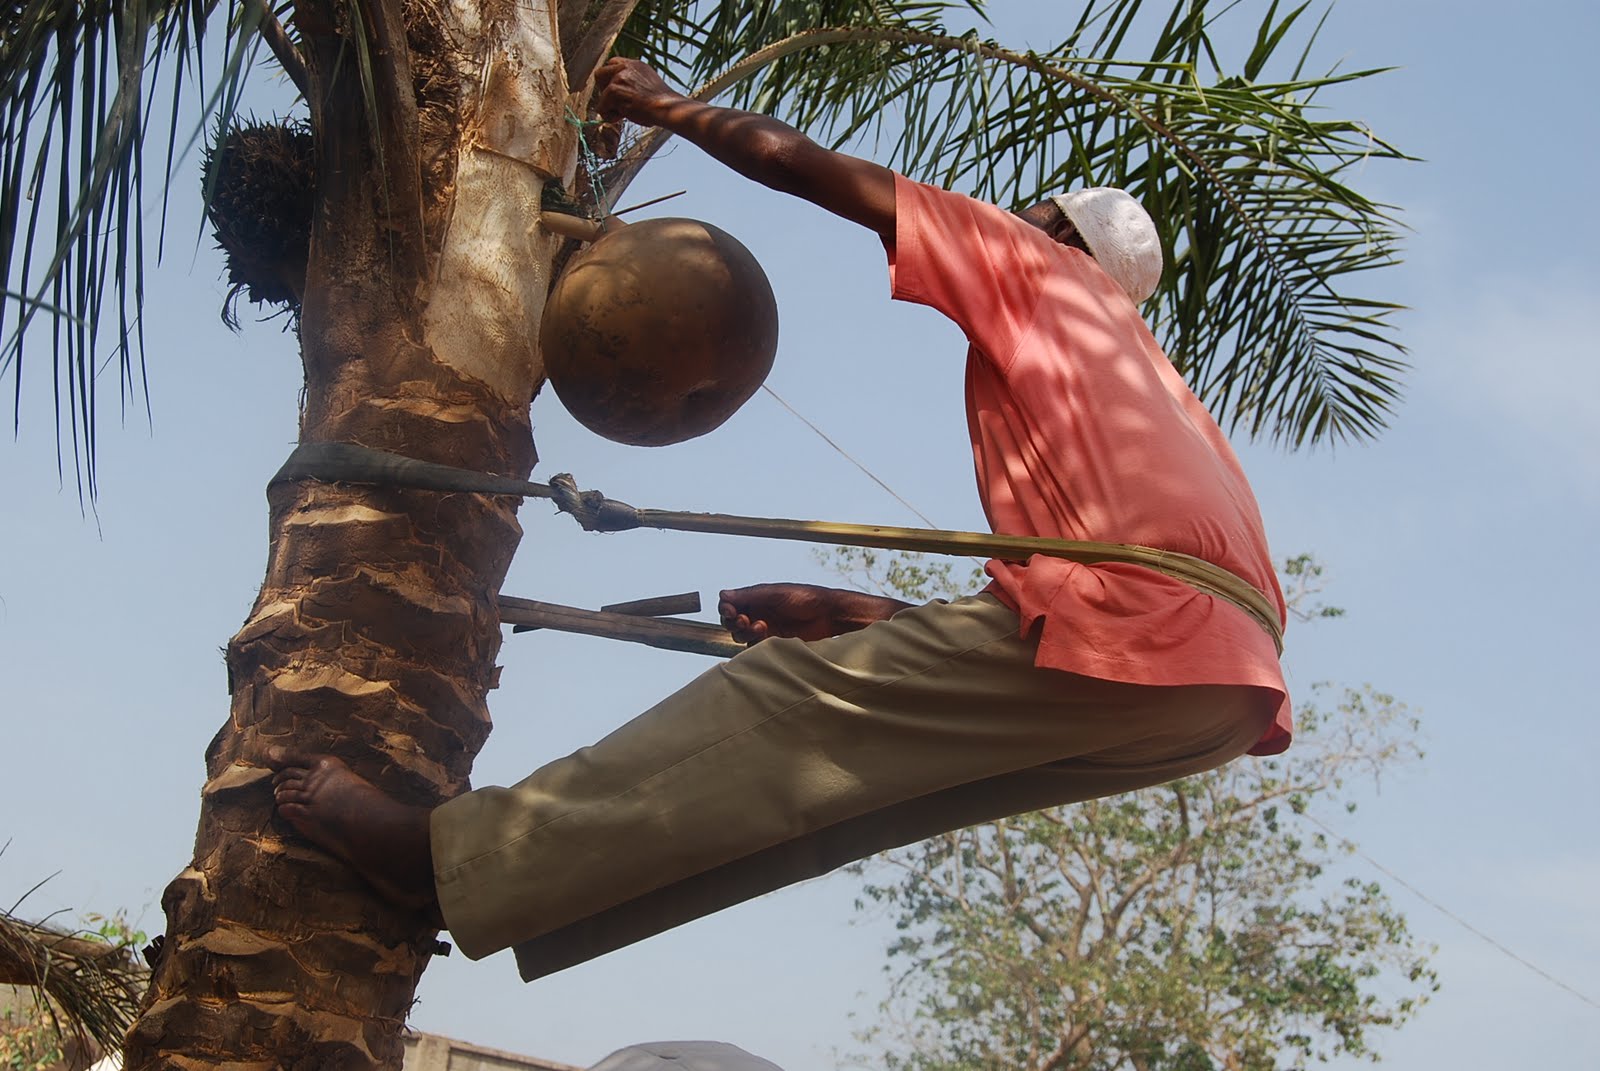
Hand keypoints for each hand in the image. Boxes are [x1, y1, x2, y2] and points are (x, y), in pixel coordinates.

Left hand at [594, 58, 683, 126]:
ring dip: (610, 107)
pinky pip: (601, 107)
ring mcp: (619, 77)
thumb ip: (634, 83)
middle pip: (600, 74)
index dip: (610, 80)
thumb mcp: (649, 86)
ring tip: (626, 113)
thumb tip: (623, 94)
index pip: (612, 64)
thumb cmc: (662, 105)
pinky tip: (623, 117)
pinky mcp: (614, 89)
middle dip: (603, 90)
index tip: (617, 94)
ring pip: (601, 94)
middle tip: (616, 103)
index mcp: (635, 65)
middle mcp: (625, 67)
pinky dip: (609, 116)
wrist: (666, 108)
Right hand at [719, 583, 846, 643]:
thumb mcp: (774, 594)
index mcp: (755, 598)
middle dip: (734, 623)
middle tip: (745, 621)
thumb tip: (722, 595)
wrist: (827, 615)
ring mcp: (764, 629)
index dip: (726, 609)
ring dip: (744, 633)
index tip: (731, 612)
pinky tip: (766, 637)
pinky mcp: (772, 644)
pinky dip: (754, 645)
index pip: (729, 605)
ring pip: (740, 636)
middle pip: (731, 622)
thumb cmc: (804, 598)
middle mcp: (757, 613)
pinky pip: (753, 648)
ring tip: (761, 626)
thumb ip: (748, 596)